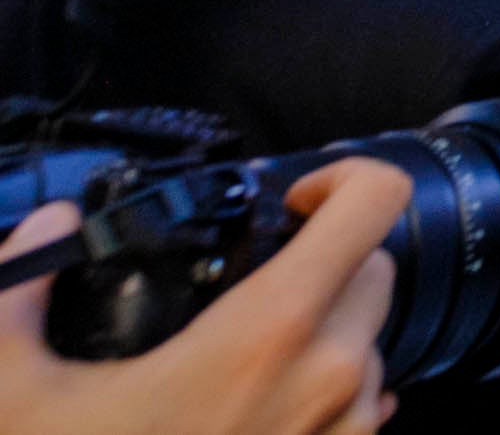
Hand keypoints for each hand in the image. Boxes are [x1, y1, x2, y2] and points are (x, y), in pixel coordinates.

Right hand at [0, 159, 408, 434]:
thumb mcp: (10, 390)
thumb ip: (19, 288)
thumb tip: (42, 224)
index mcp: (268, 334)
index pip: (374, 205)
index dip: (345, 178)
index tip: (294, 197)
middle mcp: (329, 378)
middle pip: (375, 270)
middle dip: (324, 261)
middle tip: (252, 281)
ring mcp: (344, 434)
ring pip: (371, 343)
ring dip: (323, 335)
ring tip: (239, 359)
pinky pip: (365, 411)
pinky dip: (324, 395)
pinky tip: (255, 409)